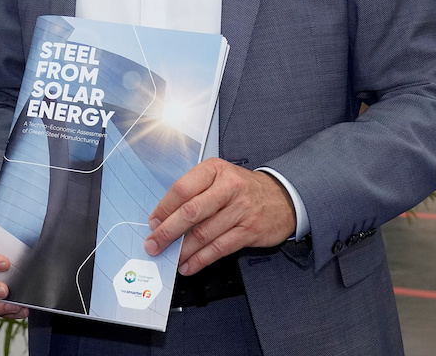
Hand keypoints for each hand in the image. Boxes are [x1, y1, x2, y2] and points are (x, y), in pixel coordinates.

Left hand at [146, 160, 296, 275]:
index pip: (182, 189)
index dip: (164, 208)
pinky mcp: (250, 230)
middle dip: (168, 232)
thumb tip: (165, 217)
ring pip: (204, 233)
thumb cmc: (243, 188)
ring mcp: (240, 210)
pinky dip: (201, 260)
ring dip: (183, 250)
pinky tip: (189, 265)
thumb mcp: (219, 177)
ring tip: (170, 257)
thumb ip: (195, 191)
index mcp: (214, 170)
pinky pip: (220, 248)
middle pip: (191, 212)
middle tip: (154, 244)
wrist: (283, 196)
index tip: (153, 222)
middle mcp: (228, 187)